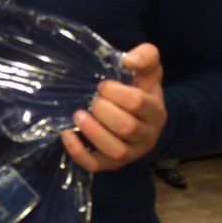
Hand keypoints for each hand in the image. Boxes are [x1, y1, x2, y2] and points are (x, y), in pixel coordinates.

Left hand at [60, 43, 166, 172]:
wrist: (143, 118)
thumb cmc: (140, 89)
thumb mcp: (148, 70)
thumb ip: (145, 57)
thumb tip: (129, 60)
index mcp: (155, 112)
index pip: (138, 103)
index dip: (116, 92)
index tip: (103, 84)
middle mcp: (146, 136)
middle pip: (127, 128)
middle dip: (104, 110)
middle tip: (92, 99)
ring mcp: (129, 154)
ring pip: (115, 151)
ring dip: (93, 132)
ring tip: (78, 115)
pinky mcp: (110, 164)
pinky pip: (95, 165)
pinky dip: (78, 152)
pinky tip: (66, 134)